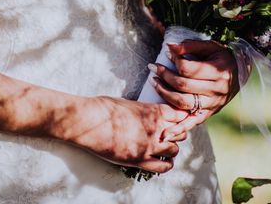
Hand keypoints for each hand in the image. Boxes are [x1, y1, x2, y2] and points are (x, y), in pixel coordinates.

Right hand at [67, 96, 188, 174]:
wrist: (89, 122)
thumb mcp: (129, 103)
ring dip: (170, 148)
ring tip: (162, 146)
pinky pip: (163, 166)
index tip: (175, 120)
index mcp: (153, 112)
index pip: (180, 115)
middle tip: (168, 133)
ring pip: (174, 150)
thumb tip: (148, 114)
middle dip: (176, 133)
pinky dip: (165, 163)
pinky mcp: (139, 160)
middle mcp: (155, 129)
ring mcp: (149, 146)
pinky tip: (160, 159)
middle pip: (181, 133)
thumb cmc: (104, 108)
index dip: (179, 118)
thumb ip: (144, 110)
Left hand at [149, 39, 239, 139]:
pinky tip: (165, 133)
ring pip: (183, 103)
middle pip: (183, 85)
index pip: (189, 69)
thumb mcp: (211, 46)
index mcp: (218, 72)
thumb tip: (169, 46)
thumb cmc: (222, 57)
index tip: (166, 53)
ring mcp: (212, 104)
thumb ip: (191, 45)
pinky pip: (192, 122)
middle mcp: (216, 90)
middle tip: (153, 67)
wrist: (240, 73)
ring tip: (153, 82)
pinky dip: (179, 129)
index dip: (174, 60)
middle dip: (164, 75)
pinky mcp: (209, 113)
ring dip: (164, 93)